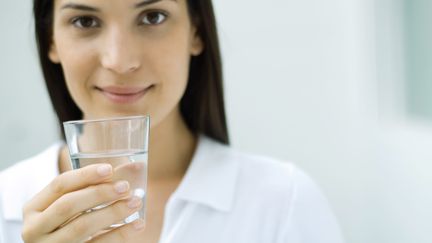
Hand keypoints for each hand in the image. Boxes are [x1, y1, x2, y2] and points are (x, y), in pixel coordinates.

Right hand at [21, 163, 145, 242]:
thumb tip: (137, 166)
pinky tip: (137, 225)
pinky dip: (120, 235)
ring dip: (113, 212)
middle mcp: (35, 228)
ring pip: (82, 227)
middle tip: (125, 187)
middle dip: (99, 193)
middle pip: (68, 205)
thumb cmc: (70, 224)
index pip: (59, 185)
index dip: (85, 175)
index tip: (109, 169)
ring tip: (135, 202)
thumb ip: (96, 186)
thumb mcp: (71, 205)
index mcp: (34, 208)